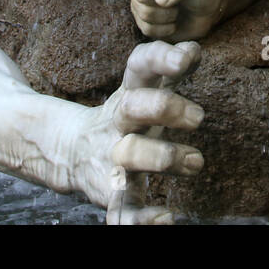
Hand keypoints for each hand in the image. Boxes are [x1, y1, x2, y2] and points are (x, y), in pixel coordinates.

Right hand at [76, 40, 203, 223]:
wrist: (69, 151)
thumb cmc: (126, 114)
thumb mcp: (144, 87)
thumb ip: (169, 67)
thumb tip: (193, 49)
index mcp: (128, 93)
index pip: (139, 65)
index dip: (160, 57)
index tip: (187, 59)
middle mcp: (118, 123)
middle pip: (133, 108)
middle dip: (164, 107)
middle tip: (199, 116)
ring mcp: (112, 157)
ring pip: (131, 156)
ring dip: (164, 157)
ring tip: (196, 162)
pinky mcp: (111, 192)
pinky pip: (122, 209)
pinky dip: (140, 219)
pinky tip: (166, 219)